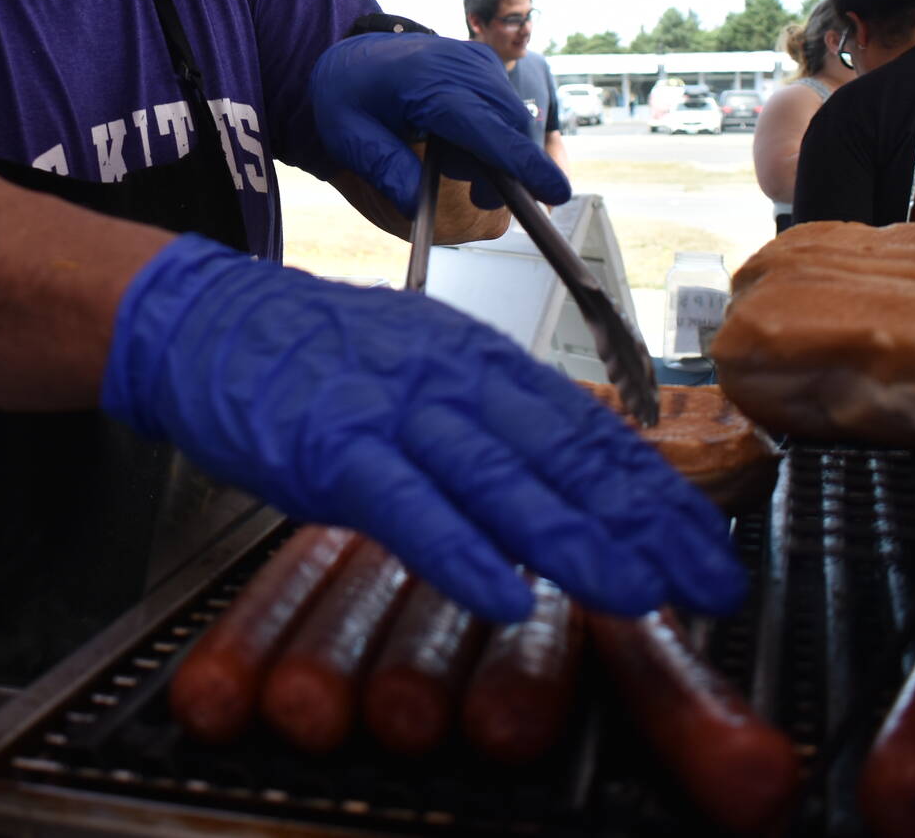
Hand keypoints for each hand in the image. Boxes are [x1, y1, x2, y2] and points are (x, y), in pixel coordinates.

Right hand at [102, 236, 747, 621]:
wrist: (204, 319)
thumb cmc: (308, 357)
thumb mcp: (417, 373)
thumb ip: (485, 426)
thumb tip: (560, 486)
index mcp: (479, 362)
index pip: (588, 430)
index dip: (654, 492)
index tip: (708, 543)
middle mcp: (452, 380)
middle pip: (567, 455)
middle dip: (645, 524)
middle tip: (709, 580)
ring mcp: (394, 410)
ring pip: (502, 479)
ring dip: (575, 541)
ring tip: (637, 593)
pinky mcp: (333, 446)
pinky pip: (407, 504)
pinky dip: (458, 549)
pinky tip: (502, 594)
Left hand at [311, 32, 570, 214]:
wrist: (353, 54)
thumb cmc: (349, 95)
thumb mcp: (349, 136)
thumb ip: (385, 168)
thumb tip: (416, 206)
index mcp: (426, 82)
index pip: (485, 127)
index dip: (521, 162)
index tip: (556, 193)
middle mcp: (461, 66)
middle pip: (509, 127)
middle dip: (504, 169)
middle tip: (475, 195)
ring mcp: (478, 61)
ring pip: (512, 119)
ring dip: (496, 151)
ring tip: (449, 158)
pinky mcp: (485, 65)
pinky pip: (505, 108)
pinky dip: (493, 133)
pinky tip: (457, 138)